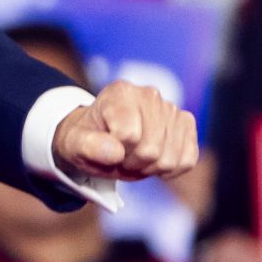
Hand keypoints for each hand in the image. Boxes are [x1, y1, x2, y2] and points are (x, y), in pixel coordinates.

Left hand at [52, 80, 198, 182]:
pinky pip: (187, 159)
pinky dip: (170, 169)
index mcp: (120, 92)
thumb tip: (114, 152)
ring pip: (170, 158)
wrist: (101, 136)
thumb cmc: (87, 138)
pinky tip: (153, 161)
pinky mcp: (186, 123)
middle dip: (132, 163)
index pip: (128, 135)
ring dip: (149, 168)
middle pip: (151, 150)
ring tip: (134, 156)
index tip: (106, 148)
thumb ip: (87, 146)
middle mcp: (149, 94)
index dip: (116, 153)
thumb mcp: (74, 143)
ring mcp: (171, 108)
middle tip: (120, 157)